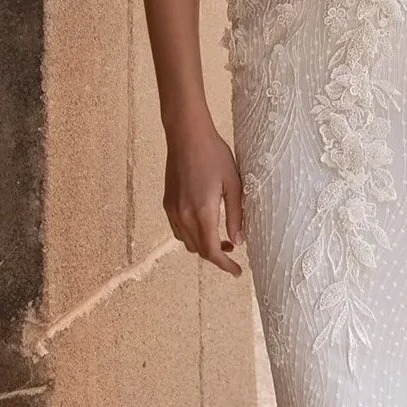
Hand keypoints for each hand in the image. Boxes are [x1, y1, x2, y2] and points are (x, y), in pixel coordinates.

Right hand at [163, 118, 244, 277]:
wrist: (187, 135)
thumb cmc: (214, 154)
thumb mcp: (233, 183)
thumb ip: (236, 214)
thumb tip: (238, 241)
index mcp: (202, 212)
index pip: (212, 251)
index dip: (225, 265)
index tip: (236, 271)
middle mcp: (183, 215)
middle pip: (199, 250)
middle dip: (216, 256)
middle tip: (232, 250)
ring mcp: (173, 210)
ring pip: (186, 242)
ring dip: (203, 246)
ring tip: (221, 238)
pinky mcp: (167, 202)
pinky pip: (178, 229)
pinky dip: (191, 235)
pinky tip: (203, 224)